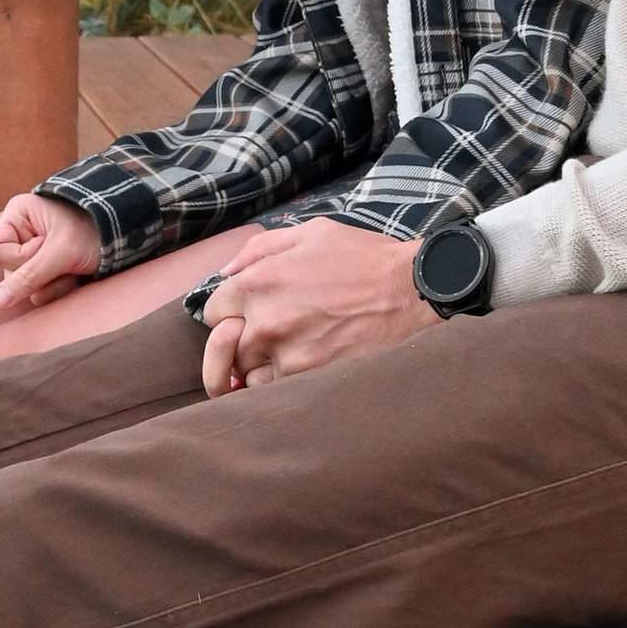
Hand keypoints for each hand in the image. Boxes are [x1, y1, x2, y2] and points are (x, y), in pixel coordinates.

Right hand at [0, 192, 103, 313]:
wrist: (127, 237)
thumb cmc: (96, 232)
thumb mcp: (62, 252)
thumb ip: (28, 276)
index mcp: (17, 216)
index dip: (18, 258)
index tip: (44, 246)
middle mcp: (20, 234)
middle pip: (7, 274)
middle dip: (39, 274)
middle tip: (65, 259)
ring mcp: (31, 255)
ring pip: (24, 289)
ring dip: (52, 285)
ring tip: (74, 268)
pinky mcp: (45, 272)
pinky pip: (38, 295)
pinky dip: (60, 289)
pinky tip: (75, 275)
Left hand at [197, 218, 429, 395]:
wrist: (414, 291)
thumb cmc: (365, 258)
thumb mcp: (312, 233)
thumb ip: (261, 248)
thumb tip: (225, 272)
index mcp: (258, 283)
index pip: (212, 312)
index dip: (229, 312)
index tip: (247, 313)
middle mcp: (264, 322)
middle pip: (224, 348)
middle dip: (240, 341)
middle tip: (267, 335)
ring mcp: (286, 356)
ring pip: (245, 376)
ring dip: (257, 367)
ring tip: (284, 354)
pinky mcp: (310, 380)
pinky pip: (273, 394)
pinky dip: (280, 385)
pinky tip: (299, 369)